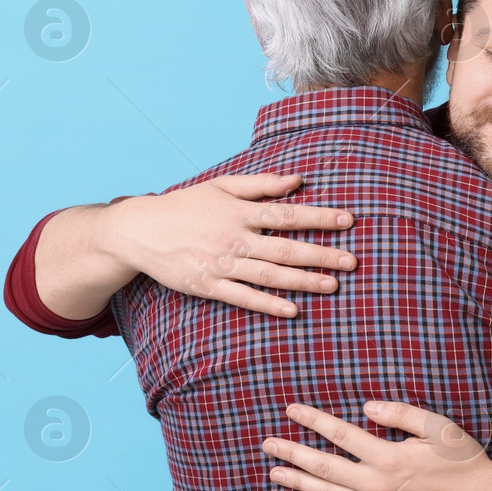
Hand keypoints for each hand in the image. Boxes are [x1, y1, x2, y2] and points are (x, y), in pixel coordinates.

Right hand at [103, 174, 357, 317]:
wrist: (139, 231)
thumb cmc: (186, 206)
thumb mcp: (221, 186)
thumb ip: (260, 184)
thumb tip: (298, 180)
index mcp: (238, 212)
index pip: (287, 214)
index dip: (319, 217)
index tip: (348, 220)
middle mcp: (233, 238)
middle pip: (285, 248)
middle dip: (321, 255)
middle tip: (353, 261)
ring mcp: (220, 264)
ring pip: (268, 275)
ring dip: (302, 281)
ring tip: (333, 285)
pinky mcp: (207, 286)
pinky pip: (242, 298)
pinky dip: (268, 305)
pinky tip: (293, 310)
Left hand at [263, 400, 491, 490]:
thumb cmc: (465, 462)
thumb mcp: (439, 428)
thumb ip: (401, 415)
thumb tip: (365, 408)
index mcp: (389, 457)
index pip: (340, 435)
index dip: (313, 421)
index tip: (291, 410)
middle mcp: (377, 485)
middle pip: (323, 466)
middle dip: (292, 453)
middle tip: (267, 444)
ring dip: (297, 481)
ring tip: (274, 472)